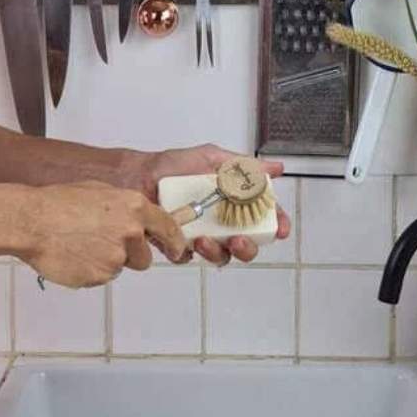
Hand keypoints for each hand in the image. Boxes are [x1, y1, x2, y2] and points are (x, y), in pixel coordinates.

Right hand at [18, 182, 186, 287]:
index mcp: (134, 207)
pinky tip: (74, 255)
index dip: (174, 243)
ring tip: (82, 245)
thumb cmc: (60, 202)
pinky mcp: (100, 276)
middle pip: (144, 257)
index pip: (168, 228)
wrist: (31, 221)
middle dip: (129, 254)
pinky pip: (101, 278)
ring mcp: (116, 257)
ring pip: (121, 267)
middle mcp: (131, 232)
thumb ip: (126, 208)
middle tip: (101, 242)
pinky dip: (91, 271)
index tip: (177, 251)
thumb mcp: (101, 192)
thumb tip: (138, 220)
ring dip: (107, 262)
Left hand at [143, 144, 290, 264]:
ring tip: (205, 240)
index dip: (275, 225)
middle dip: (248, 248)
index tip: (279, 229)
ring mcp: (201, 235)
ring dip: (218, 253)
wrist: (137, 176)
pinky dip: (190, 253)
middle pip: (247, 244)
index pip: (262, 216)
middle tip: (238, 240)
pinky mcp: (178, 245)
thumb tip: (276, 168)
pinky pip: (189, 258)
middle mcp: (221, 221)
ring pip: (221, 256)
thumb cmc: (173, 166)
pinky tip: (185, 241)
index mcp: (233, 201)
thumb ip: (243, 166)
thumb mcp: (211, 158)